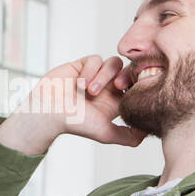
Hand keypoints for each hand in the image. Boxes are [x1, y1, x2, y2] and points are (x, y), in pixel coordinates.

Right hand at [0, 55, 147, 154]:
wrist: (48, 112)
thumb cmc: (74, 123)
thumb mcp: (105, 133)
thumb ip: (128, 136)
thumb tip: (146, 132)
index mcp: (115, 101)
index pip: (136, 86)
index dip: (138, 85)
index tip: (133, 92)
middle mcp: (107, 87)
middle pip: (128, 71)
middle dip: (124, 77)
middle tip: (117, 87)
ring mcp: (95, 74)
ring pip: (113, 63)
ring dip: (103, 76)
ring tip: (90, 91)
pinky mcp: (82, 65)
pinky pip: (95, 58)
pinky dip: (90, 70)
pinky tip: (80, 84)